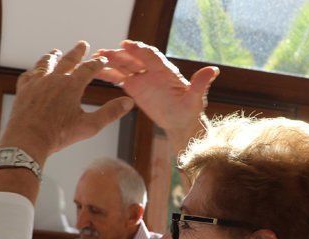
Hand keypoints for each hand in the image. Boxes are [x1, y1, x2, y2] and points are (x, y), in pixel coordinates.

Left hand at [0, 41, 134, 165]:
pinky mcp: (23, 89)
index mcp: (72, 86)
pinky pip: (29, 75)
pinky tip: (35, 72)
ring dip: (53, 56)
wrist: (28, 140)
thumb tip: (128, 102)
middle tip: (83, 44)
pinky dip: (34, 71)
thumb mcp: (89, 126)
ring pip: (46, 63)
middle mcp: (54, 79)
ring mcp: (37, 82)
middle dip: (77, 51)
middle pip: (68, 60)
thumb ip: (110, 113)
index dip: (97, 63)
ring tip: (56, 52)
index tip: (103, 59)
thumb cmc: (59, 135)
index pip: (88, 69)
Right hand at [96, 40, 217, 149]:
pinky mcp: (135, 88)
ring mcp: (142, 79)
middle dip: (118, 55)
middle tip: (103, 53)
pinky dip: (109, 75)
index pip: (150, 56)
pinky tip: (96, 72)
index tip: (126, 45)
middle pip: (133, 59)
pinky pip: (120, 79)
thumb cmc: (189, 111)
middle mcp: (152, 72)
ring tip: (94, 60)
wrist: (181, 123)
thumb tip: (213, 70)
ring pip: (124, 67)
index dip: (138, 50)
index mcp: (165, 71)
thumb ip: (200, 84)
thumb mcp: (196, 99)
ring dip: (110, 63)